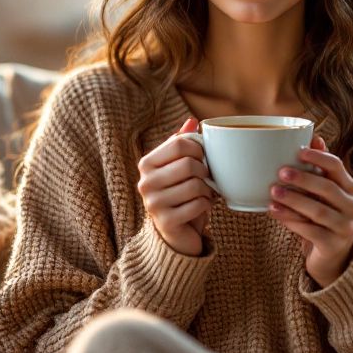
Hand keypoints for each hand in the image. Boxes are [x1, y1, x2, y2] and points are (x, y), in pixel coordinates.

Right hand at [136, 117, 214, 256]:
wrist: (176, 231)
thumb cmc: (180, 192)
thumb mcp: (180, 165)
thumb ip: (183, 143)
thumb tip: (192, 121)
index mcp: (147, 163)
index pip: (180, 144)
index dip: (199, 150)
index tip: (202, 159)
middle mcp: (145, 182)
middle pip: (189, 164)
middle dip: (205, 172)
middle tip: (206, 179)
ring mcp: (153, 203)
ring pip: (195, 186)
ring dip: (207, 190)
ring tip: (204, 193)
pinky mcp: (166, 222)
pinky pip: (198, 205)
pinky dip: (206, 205)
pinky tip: (202, 207)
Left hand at [268, 135, 352, 288]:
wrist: (334, 255)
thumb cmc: (325, 214)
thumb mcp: (325, 190)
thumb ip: (320, 166)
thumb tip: (314, 137)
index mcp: (350, 188)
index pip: (337, 167)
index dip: (319, 157)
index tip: (299, 151)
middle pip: (328, 188)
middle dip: (304, 179)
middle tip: (281, 172)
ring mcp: (345, 227)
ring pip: (318, 210)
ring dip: (294, 200)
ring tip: (274, 192)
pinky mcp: (333, 245)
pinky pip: (310, 231)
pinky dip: (291, 220)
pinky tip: (275, 212)